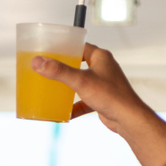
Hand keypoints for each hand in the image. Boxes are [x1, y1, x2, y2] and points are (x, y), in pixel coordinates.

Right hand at [31, 43, 147, 133]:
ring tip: (51, 89)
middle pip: (77, 64)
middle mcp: (102, 68)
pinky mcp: (101, 99)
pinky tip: (63, 112)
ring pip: (80, 82)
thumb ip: (59, 71)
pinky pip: (83, 100)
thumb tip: (37, 62)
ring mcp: (102, 84)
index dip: (65, 47)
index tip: (49, 51)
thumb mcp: (81, 81)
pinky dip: (73, 106)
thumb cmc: (110, 96)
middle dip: (62, 68)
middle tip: (46, 70)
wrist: (128, 119)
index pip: (79, 46)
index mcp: (100, 57)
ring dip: (67, 87)